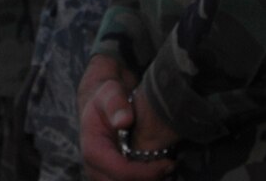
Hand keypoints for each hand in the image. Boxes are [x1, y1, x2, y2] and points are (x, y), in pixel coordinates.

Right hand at [78, 56, 172, 180]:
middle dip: (150, 180)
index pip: (121, 172)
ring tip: (170, 169)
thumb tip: (124, 121)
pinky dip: (148, 180)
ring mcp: (103, 175)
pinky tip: (163, 171)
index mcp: (93, 150)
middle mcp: (95, 168)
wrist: (101, 105)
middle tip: (172, 167)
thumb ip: (115, 104)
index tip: (169, 163)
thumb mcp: (109, 93)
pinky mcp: (113, 177)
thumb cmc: (106, 98)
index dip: (146, 173)